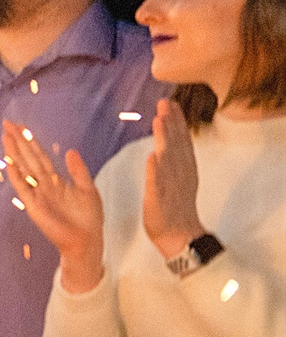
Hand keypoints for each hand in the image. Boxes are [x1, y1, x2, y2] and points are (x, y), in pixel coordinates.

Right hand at [0, 122, 104, 289]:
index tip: (21, 127)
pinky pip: (24, 189)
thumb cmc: (88, 218)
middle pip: (28, 158)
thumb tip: (69, 151)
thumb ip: (78, 170)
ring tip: (6, 137)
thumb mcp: (88, 189)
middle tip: (7, 124)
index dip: (31, 141)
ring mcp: (37, 195)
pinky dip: (17, 177)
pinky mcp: (34, 207)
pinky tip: (10, 164)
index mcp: (55, 180)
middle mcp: (43, 185)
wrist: (86, 240)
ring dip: (15, 153)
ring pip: (24, 169)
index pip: (40, 156)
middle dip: (19, 141)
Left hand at [140, 99, 206, 260]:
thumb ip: (174, 159)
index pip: (181, 141)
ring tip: (159, 120)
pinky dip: (155, 171)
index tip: (172, 103)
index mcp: (183, 168)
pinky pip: (157, 184)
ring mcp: (170, 186)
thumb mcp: (178, 178)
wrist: (179, 234)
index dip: (178, 122)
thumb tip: (169, 140)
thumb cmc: (176, 206)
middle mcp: (179, 173)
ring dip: (165, 139)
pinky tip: (152, 157)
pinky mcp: (159, 199)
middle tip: (165, 102)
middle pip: (176, 144)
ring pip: (168, 159)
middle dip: (172, 122)